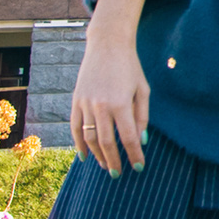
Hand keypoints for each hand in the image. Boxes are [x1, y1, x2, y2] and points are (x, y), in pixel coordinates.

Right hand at [72, 0, 150, 174]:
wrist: (107, 44)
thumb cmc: (130, 67)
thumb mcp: (142, 90)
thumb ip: (142, 117)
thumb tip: (140, 141)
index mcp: (120, 103)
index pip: (128, 138)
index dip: (134, 155)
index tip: (139, 167)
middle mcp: (101, 105)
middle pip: (106, 142)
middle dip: (113, 161)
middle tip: (118, 174)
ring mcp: (85, 103)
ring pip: (89, 138)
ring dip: (97, 155)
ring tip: (105, 166)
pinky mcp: (76, 100)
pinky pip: (75, 127)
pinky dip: (79, 143)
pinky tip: (85, 156)